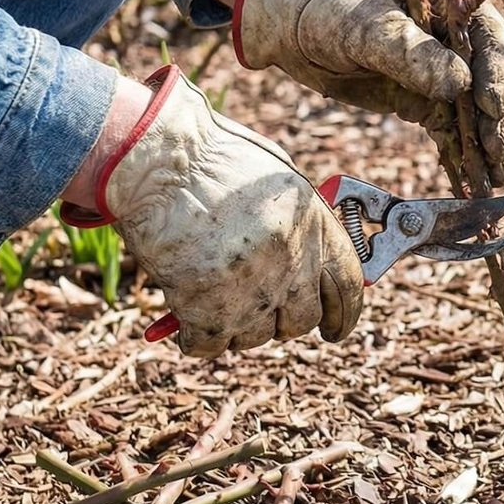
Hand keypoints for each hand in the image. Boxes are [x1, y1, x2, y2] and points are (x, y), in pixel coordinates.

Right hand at [65, 66, 362, 355]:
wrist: (156, 159)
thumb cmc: (209, 158)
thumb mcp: (274, 181)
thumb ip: (297, 225)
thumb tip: (310, 269)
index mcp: (313, 223)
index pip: (347, 287)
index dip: (343, 315)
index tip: (334, 329)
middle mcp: (291, 260)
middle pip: (300, 320)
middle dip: (279, 320)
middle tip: (254, 306)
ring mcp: (252, 289)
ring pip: (253, 336)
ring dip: (233, 324)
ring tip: (209, 289)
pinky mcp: (207, 309)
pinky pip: (208, 345)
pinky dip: (194, 336)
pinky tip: (182, 311)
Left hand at [205, 0, 503, 185]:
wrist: (288, 27)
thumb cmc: (325, 8)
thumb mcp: (364, 26)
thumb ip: (410, 53)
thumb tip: (460, 84)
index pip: (488, 34)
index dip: (496, 71)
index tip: (490, 105)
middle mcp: (455, 35)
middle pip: (491, 76)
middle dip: (497, 115)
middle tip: (496, 151)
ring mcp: (442, 69)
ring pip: (478, 108)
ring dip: (489, 141)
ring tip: (498, 176)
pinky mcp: (425, 100)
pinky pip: (453, 128)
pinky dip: (466, 152)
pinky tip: (480, 177)